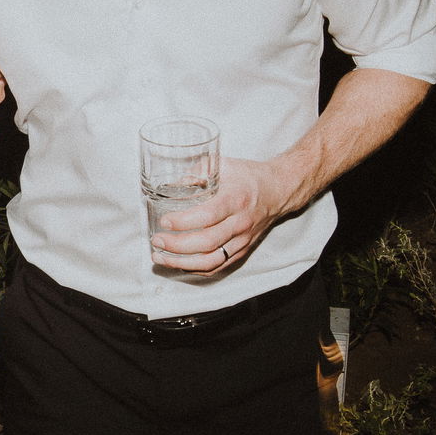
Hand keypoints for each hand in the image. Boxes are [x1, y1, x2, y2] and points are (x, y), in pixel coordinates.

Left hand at [149, 151, 321, 274]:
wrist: (278, 190)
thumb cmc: (248, 176)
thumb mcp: (223, 165)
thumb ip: (196, 173)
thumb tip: (171, 184)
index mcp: (235, 199)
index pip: (207, 215)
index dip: (183, 222)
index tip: (164, 221)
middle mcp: (240, 222)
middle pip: (207, 242)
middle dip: (177, 245)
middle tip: (157, 240)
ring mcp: (242, 240)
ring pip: (211, 260)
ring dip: (182, 263)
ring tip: (160, 257)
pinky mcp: (242, 250)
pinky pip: (218, 266)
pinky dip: (196, 269)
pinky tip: (179, 264)